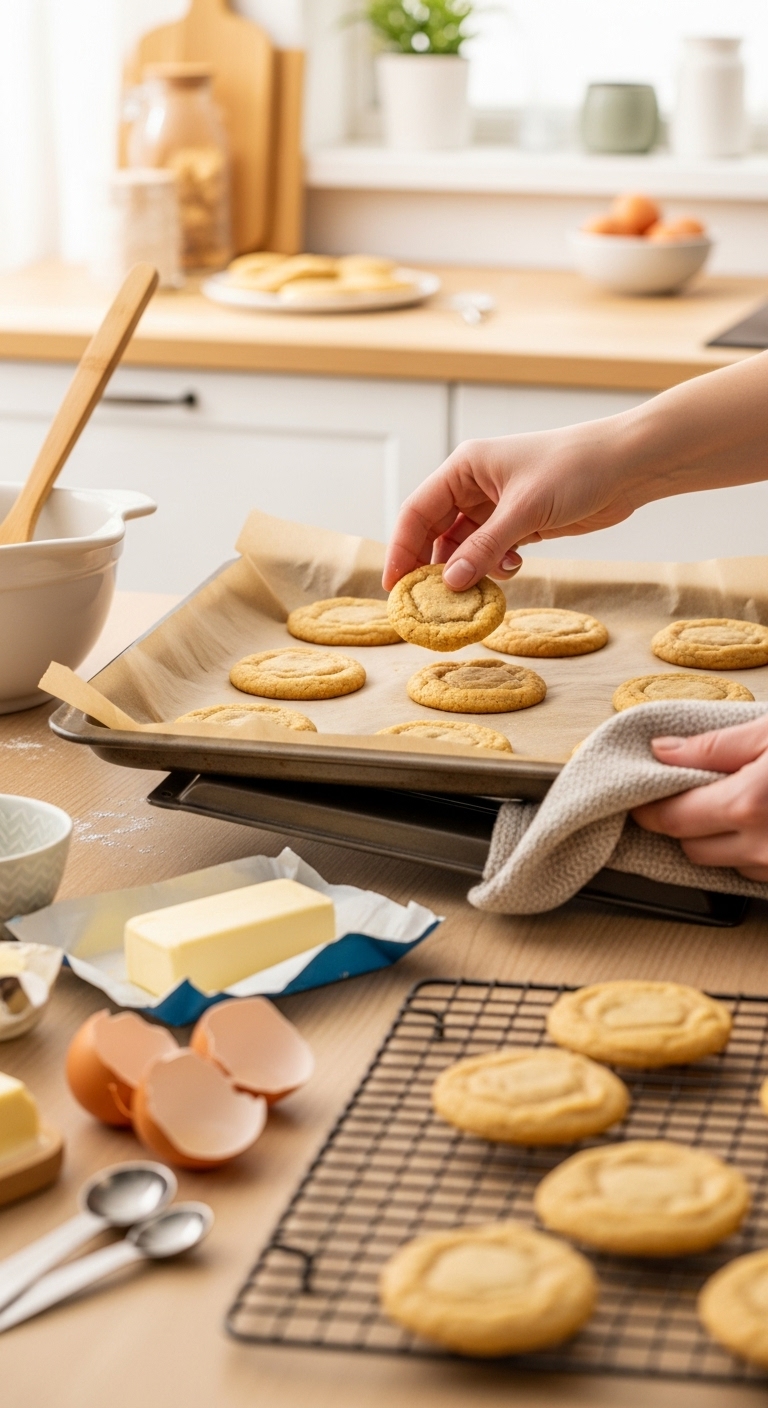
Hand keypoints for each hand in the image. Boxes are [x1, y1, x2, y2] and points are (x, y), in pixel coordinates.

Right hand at [382, 420, 641, 590]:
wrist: (628, 465)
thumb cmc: (575, 469)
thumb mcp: (524, 511)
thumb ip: (484, 548)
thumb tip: (449, 583)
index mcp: (465, 467)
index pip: (417, 511)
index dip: (401, 549)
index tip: (395, 587)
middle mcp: (475, 484)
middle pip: (435, 531)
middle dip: (433, 566)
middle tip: (427, 603)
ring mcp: (497, 505)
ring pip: (464, 545)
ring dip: (468, 569)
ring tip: (475, 590)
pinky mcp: (520, 522)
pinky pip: (491, 551)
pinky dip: (494, 566)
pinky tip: (512, 569)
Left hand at [632, 714, 767, 880]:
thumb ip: (715, 745)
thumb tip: (663, 751)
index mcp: (749, 805)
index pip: (673, 819)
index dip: (650, 808)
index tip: (641, 794)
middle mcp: (762, 847)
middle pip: (692, 847)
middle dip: (684, 821)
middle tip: (690, 791)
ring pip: (724, 863)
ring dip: (720, 838)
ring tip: (736, 802)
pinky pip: (754, 870)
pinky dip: (749, 849)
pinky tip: (761, 821)